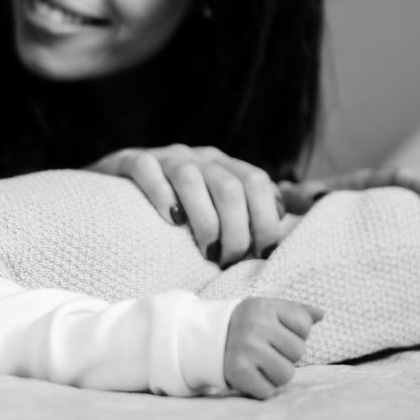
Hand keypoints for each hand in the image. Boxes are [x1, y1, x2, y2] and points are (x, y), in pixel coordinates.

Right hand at [89, 145, 282, 265]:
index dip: (265, 220)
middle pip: (229, 186)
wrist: (113, 194)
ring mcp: (164, 157)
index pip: (257, 182)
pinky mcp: (131, 161)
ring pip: (192, 178)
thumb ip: (256, 209)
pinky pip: (147, 169)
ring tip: (205, 252)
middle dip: (235, 230)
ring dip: (205, 220)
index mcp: (225, 166)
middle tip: (227, 262)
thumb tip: (307, 209)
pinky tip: (170, 220)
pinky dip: (161, 194)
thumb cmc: (175, 210)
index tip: (261, 256)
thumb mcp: (218, 209)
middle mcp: (199, 157)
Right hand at [223, 297, 322, 399]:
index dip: (296, 333)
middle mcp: (255, 326)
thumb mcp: (268, 309)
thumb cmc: (248, 323)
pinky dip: (263, 388)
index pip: (304, 325)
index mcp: (265, 307)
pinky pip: (268, 390)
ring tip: (262, 364)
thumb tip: (321, 314)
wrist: (208, 337)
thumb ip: (296, 311)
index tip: (278, 333)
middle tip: (268, 350)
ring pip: (286, 374)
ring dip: (276, 374)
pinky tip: (253, 375)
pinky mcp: (238, 372)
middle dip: (287, 354)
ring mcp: (246, 349)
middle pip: (298, 351)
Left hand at [279, 165, 419, 225]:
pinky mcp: (399, 223)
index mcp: (364, 182)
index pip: (397, 177)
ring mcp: (394, 206)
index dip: (419, 187)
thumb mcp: (296, 202)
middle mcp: (383, 190)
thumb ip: (295, 197)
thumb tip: (288, 191)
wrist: (296, 211)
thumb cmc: (297, 207)